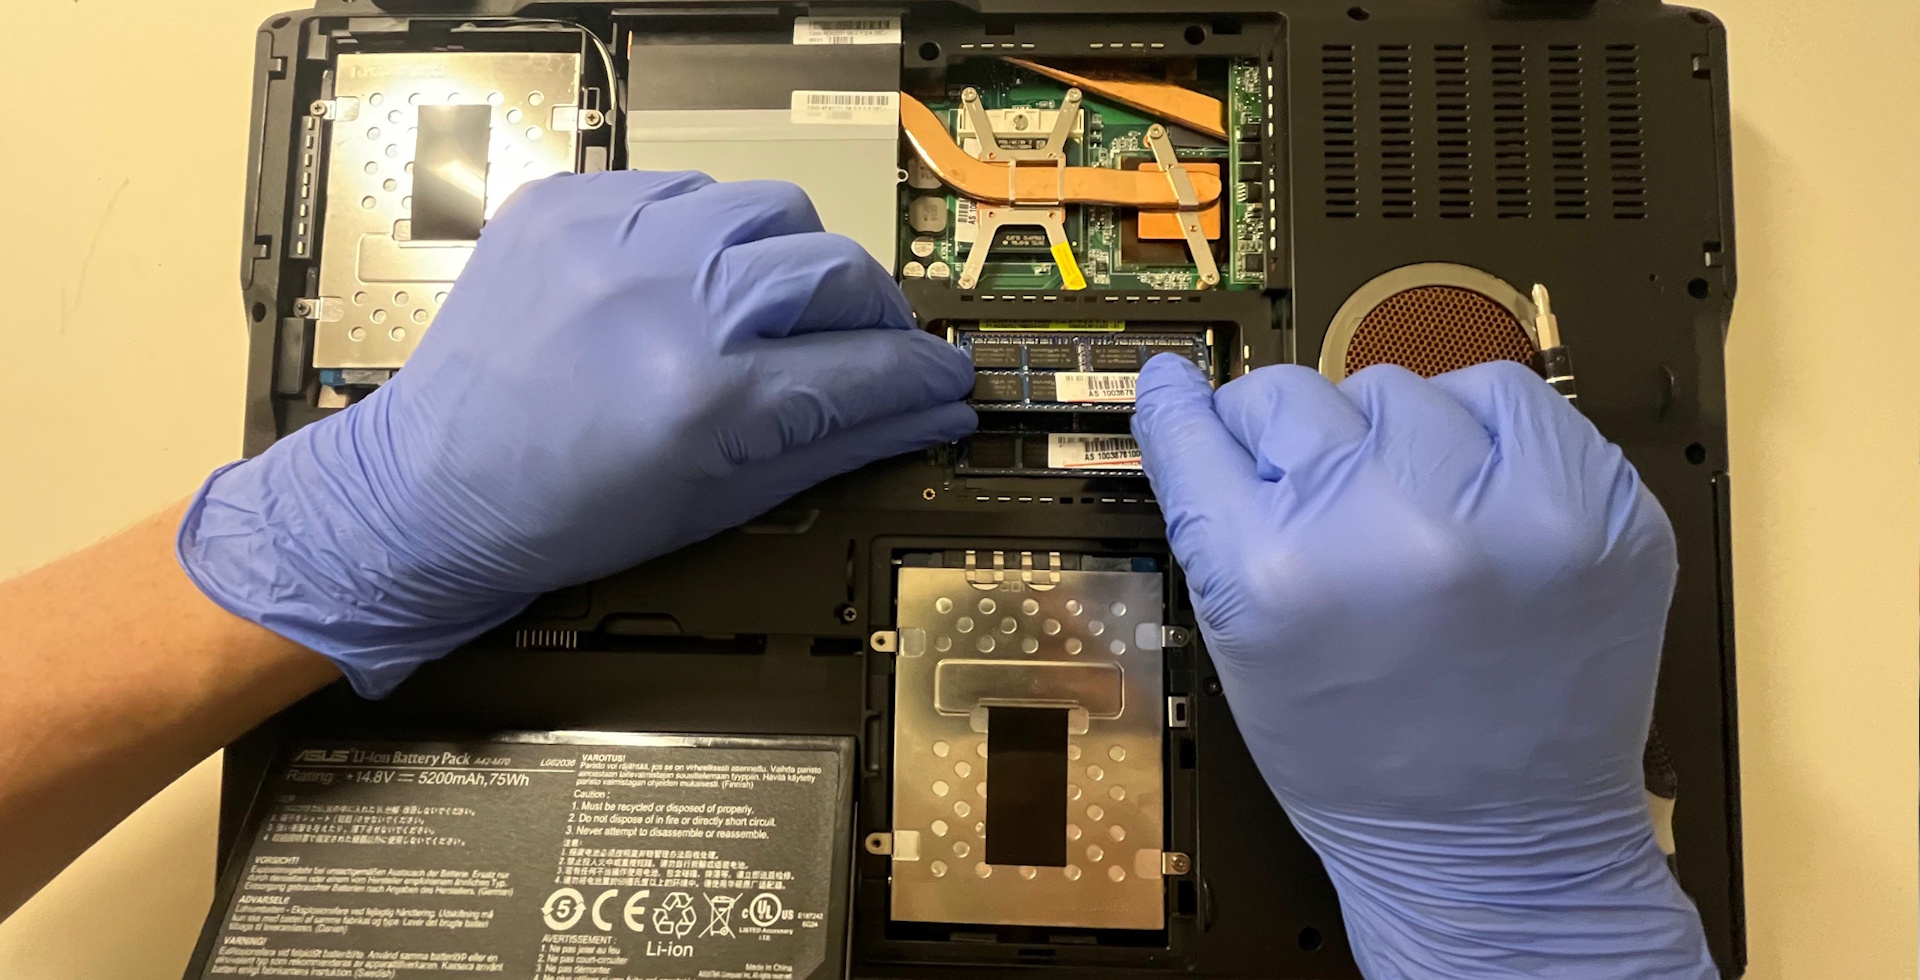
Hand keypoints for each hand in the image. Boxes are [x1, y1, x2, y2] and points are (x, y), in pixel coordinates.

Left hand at [179, 171, 975, 696]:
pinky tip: (686, 279)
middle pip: (831, 266)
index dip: (922, 373)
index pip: (864, 365)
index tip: (946, 375)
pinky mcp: (562, 203)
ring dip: (790, 256)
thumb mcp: (718, 501)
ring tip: (768, 304)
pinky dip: (706, 229)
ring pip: (766, 205)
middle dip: (871, 309)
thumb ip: (839, 445)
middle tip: (868, 341)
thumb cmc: (563, 516)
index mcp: (704, 394)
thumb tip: (932, 413)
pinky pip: (682, 186)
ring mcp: (609, 237)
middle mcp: (663, 297)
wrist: (426, 489)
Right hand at [1132, 358, 1713, 977]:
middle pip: (1299, 395)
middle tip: (1324, 509)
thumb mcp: (1242, 646)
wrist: (1500, 846)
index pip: (1203, 428)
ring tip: (1407, 513)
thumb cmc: (1356, 759)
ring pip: (1405, 384)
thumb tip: (1183, 389)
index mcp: (1278, 573)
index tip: (1182, 391)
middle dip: (1297, 445)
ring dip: (1391, 435)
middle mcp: (1391, 526)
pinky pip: (1510, 397)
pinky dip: (1480, 433)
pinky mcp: (1599, 505)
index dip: (1189, 412)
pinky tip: (1475, 499)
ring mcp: (1512, 510)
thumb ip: (1214, 514)